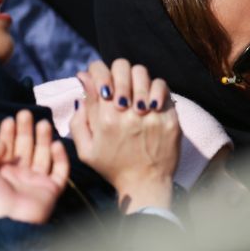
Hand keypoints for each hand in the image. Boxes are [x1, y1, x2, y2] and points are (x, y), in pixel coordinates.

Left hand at [0, 110, 69, 223]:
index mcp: (0, 173)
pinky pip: (59, 171)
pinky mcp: (51, 190)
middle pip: (24, 149)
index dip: (7, 134)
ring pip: (42, 156)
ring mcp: (35, 183)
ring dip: (43, 139)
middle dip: (25, 131)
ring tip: (43, 123)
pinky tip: (56, 145)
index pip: (5, 149)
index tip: (11, 118)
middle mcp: (18, 176)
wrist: (8, 222)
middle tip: (26, 113)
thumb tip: (3, 143)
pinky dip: (60, 158)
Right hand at [70, 59, 180, 213]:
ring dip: (137, 80)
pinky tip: (151, 101)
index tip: (101, 81)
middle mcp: (127, 112)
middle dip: (118, 73)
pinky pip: (163, 88)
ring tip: (135, 96)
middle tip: (120, 89)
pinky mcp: (169, 116)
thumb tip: (84, 82)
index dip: (97, 71)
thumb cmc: (113, 166)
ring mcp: (151, 113)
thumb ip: (80, 117)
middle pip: (123, 67)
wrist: (145, 183)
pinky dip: (156, 88)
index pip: (98, 73)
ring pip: (143, 73)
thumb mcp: (86, 148)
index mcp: (104, 118)